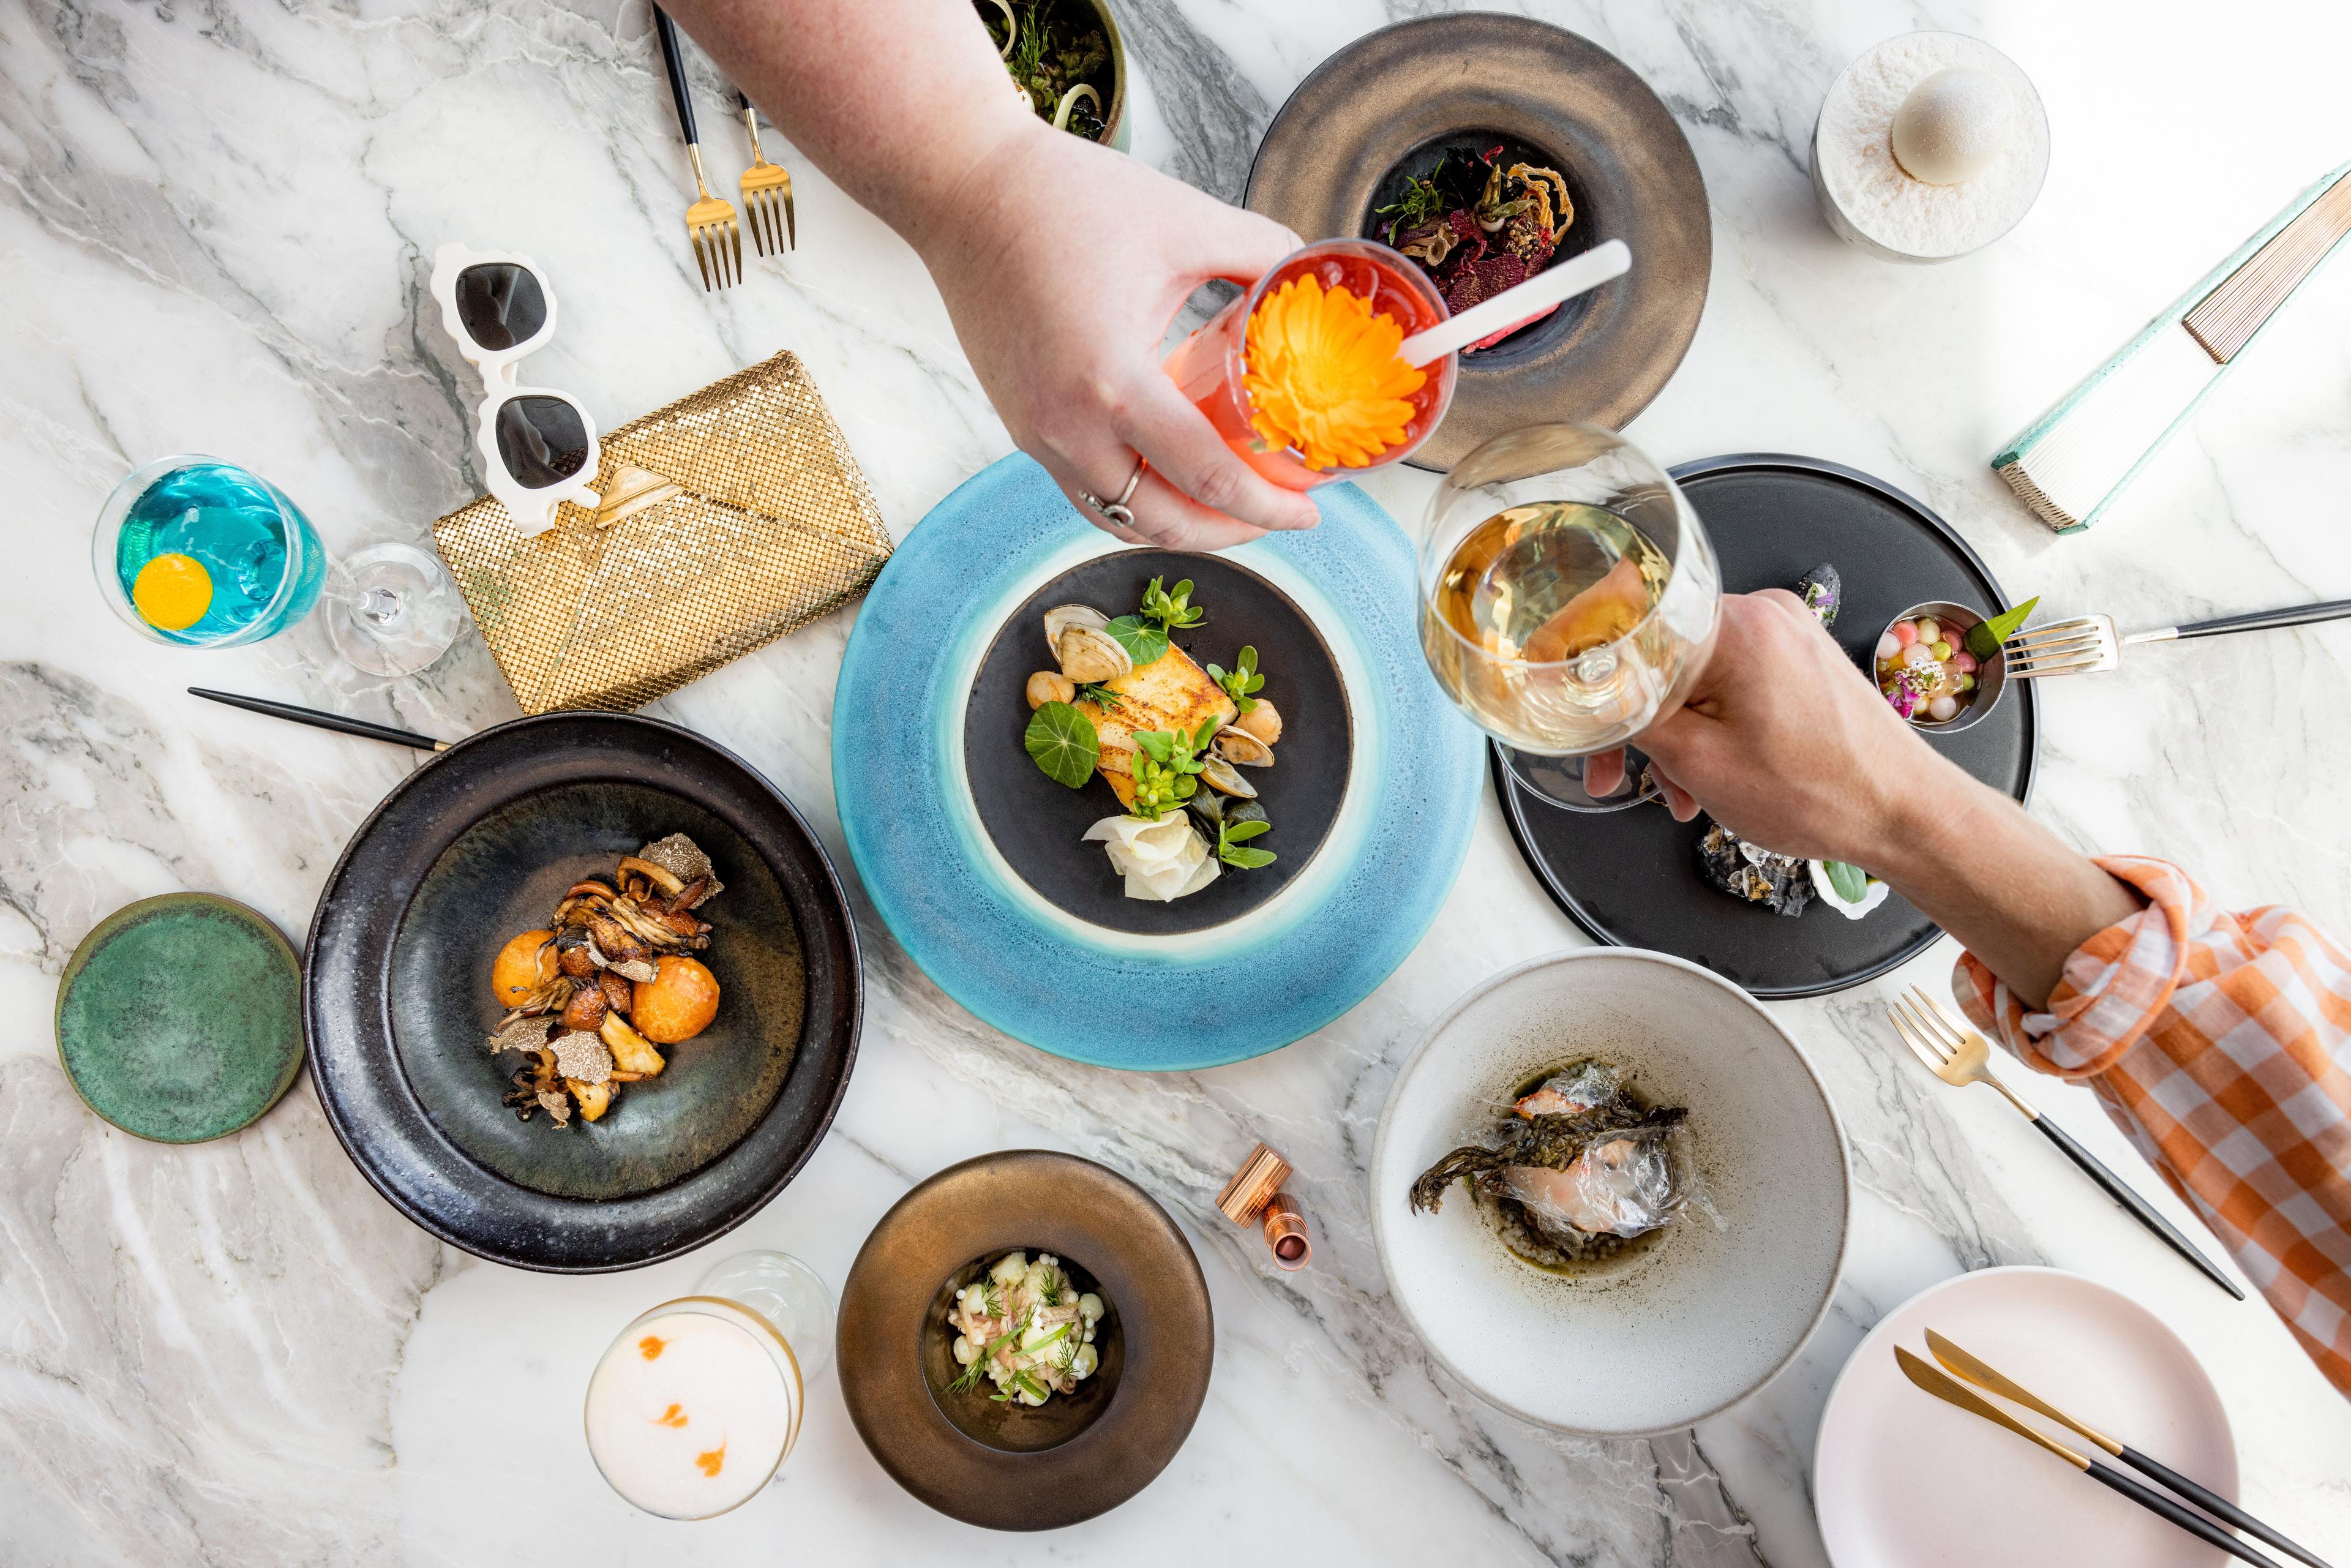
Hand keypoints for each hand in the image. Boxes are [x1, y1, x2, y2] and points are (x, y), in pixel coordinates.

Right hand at [918, 123, 1320, 547]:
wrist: (963, 188)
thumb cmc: (1065, 197)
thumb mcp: (1186, 220)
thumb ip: (1263, 254)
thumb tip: (1311, 282)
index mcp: (1114, 382)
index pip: (1208, 477)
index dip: (1268, 507)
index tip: (1310, 510)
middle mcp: (1068, 426)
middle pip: (1162, 523)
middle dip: (1229, 532)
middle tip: (1278, 514)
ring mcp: (1037, 433)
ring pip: (1118, 517)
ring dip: (1179, 524)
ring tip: (1230, 504)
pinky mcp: (1022, 424)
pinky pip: (1087, 489)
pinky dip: (1136, 497)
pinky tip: (1173, 472)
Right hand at [1608, 590, 1969, 870]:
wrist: (1906, 814)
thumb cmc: (1824, 794)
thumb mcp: (1700, 763)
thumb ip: (1635, 717)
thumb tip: (1595, 694)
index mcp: (1739, 625)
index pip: (1632, 631)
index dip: (1591, 678)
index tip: (1571, 713)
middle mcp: (1766, 614)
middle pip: (1662, 657)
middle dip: (1638, 723)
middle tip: (1615, 778)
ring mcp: (1787, 635)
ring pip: (1694, 677)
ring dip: (1676, 734)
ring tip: (1682, 793)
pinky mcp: (1800, 659)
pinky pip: (1730, 683)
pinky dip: (1711, 725)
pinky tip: (1711, 773)